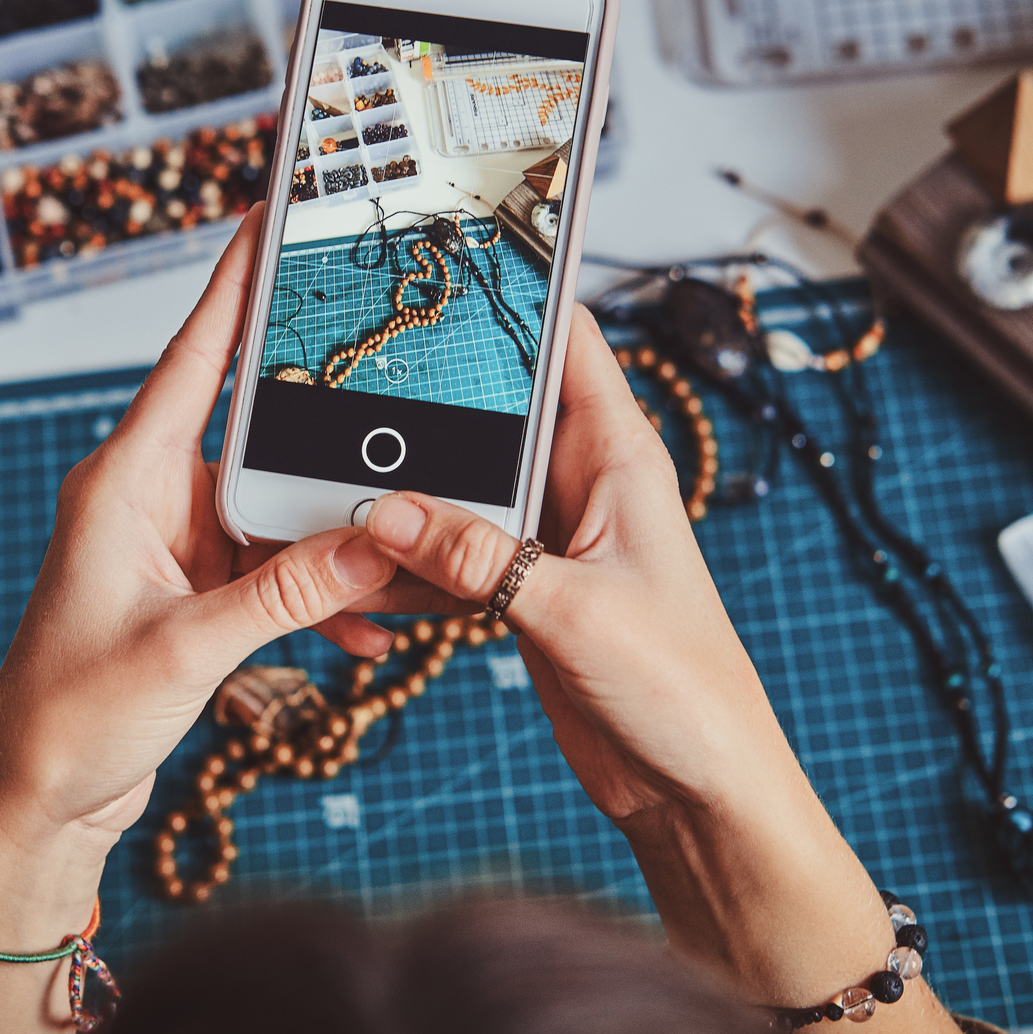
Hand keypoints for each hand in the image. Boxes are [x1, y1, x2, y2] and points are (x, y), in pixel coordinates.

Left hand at [0, 209, 398, 1033]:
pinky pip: (278, 569)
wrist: (35, 800)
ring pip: (280, 508)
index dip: (232, 286)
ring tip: (405, 547)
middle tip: (403, 408)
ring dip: (337, 535)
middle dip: (332, 436)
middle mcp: (151, 500)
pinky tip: (370, 623)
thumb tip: (374, 548)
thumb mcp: (188, 648)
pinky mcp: (197, 593)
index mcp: (127, 482)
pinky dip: (322, 594)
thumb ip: (286, 593)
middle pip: (258, 433)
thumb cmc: (67, 717)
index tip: (268, 219)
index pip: (192, 360)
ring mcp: (176, 547)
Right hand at [360, 310, 973, 1033]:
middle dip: (427, 399)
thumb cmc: (684, 691)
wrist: (698, 789)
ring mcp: (551, 539)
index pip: (567, 342)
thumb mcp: (575, 613)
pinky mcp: (525, 593)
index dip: (515, 289)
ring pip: (462, 486)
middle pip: (493, 411)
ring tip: (334, 481)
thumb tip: (387, 514)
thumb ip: (479, 558)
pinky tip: (364, 570)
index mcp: (620, 458)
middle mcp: (584, 485)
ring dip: (408, 493)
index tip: (450, 244)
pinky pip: (453, 555)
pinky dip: (411, 562)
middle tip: (346, 372)